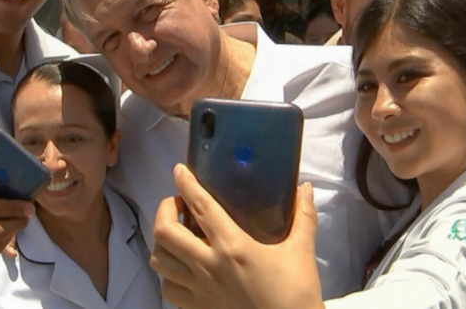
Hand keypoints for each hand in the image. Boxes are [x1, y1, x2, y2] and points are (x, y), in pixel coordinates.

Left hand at [150, 164, 324, 308]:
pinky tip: (182, 268)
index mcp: (233, 247)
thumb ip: (303, 217)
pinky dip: (168, 274)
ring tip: (177, 234)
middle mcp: (209, 266)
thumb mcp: (302, 252)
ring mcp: (199, 290)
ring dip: (163, 242)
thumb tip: (306, 188)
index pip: (201, 207)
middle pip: (165, 232)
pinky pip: (167, 289)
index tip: (179, 170)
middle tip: (180, 205)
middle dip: (165, 210)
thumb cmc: (296, 294)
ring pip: (159, 260)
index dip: (186, 184)